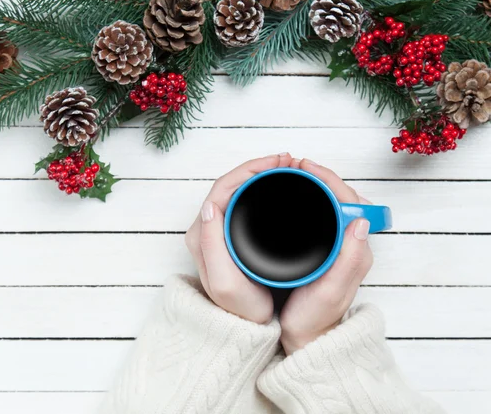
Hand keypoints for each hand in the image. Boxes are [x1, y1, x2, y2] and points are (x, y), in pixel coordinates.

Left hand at [185, 153, 292, 323]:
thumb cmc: (239, 308)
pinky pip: (244, 201)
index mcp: (203, 233)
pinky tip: (280, 187)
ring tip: (287, 168)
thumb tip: (210, 206)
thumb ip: (211, 244)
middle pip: (232, 183)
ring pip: (239, 190)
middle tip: (288, 161)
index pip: (224, 187)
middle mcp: (207, 228)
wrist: (244, 329)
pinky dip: (262, 188)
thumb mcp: (224, 282)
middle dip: (260, 166)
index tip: (278, 163)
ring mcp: (219, 230)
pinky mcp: (231, 234)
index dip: (251, 169)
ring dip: (261, 175)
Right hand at [279, 158, 373, 354]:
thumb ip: (349, 260)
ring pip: (332, 204)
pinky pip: (323, 215)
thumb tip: (360, 222)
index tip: (305, 168)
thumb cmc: (316, 318)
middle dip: (321, 177)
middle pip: (342, 198)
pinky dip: (310, 199)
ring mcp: (339, 246)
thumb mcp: (330, 292)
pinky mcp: (326, 249)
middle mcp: (351, 244)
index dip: (328, 180)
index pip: (348, 201)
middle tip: (296, 166)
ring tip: (294, 174)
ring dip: (316, 186)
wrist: (308, 339)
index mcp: (356, 249)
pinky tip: (295, 196)